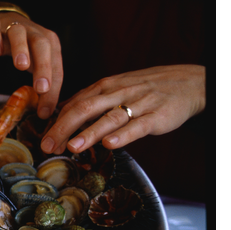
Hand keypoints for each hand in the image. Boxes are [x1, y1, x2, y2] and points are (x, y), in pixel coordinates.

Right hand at [0, 12, 62, 119]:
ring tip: (21, 66)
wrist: (5, 24)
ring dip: (21, 49)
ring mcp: (14, 26)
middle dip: (43, 67)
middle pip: (42, 46)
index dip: (53, 89)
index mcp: (50, 44)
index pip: (55, 66)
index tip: (45, 111)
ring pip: (19, 33)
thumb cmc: (26, 49)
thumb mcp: (36, 66)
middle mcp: (34, 32)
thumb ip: (42, 87)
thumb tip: (44, 113)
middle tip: (41, 88)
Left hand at [40, 65, 205, 154]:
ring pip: (109, 118)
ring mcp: (137, 104)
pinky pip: (137, 125)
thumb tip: (61, 112)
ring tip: (72, 147)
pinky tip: (109, 145)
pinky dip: (123, 135)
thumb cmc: (146, 88)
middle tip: (49, 146)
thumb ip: (91, 100)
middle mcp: (118, 93)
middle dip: (64, 128)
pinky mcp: (156, 116)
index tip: (44, 138)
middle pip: (85, 109)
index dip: (57, 121)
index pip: (75, 102)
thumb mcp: (116, 88)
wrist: (187, 82)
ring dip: (89, 133)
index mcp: (105, 86)